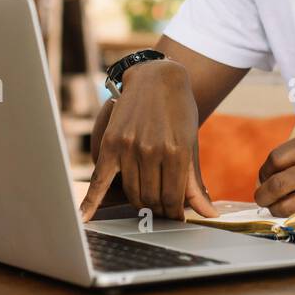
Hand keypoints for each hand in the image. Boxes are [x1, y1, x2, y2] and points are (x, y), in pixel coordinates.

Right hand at [80, 59, 217, 221]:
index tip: (174, 217)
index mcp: (176, 152)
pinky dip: (91, 200)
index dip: (174, 213)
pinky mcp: (110, 143)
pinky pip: (99, 178)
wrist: (157, 78)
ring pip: (131, 192)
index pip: (172, 199)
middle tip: (161, 210)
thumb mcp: (191, 144)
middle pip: (151, 199)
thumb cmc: (178, 111)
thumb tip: (209, 214)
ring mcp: (128, 147)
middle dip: (157, 209)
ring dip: (139, 203)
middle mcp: (151, 150)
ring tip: (146, 203)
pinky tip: (84, 217)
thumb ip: (195, 183)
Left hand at [255, 129, 294, 215]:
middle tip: (261, 197)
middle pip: (277, 179)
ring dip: (273, 207)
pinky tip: (290, 212)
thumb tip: (275, 169)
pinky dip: (291, 213)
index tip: (264, 178)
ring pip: (287, 199)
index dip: (265, 171)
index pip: (277, 157)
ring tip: (272, 207)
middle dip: (263, 192)